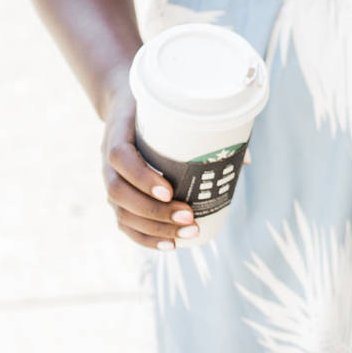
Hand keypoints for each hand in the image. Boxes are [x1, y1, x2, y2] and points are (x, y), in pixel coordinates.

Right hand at [101, 81, 197, 250]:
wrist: (123, 107)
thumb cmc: (154, 108)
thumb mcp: (171, 108)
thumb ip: (204, 128)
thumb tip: (244, 162)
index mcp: (118, 133)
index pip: (120, 157)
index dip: (141, 177)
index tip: (169, 190)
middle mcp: (107, 161)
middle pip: (119, 193)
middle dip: (155, 211)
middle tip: (189, 216)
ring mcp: (110, 181)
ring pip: (122, 212)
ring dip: (155, 228)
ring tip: (188, 233)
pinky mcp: (118, 198)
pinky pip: (125, 224)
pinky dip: (145, 238)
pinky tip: (169, 245)